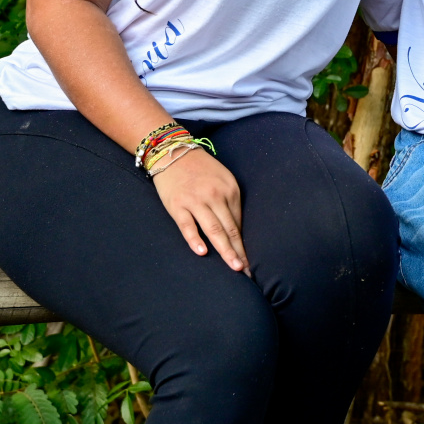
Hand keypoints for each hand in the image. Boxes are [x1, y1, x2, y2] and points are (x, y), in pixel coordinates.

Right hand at [152, 147, 248, 273]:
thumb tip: (235, 230)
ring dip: (225, 250)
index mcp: (230, 190)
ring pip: (213, 229)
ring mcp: (196, 201)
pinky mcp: (177, 205)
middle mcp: (216, 196)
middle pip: (230, 229)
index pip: (239, 223)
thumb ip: (229, 202)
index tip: (251, 262)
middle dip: (239, 251)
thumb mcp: (222, 180)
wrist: (173, 152)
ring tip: (234, 266)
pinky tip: (203, 252)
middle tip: (248, 271)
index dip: (244, 244)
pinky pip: (187, 225)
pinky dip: (195, 239)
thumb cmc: (200, 169)